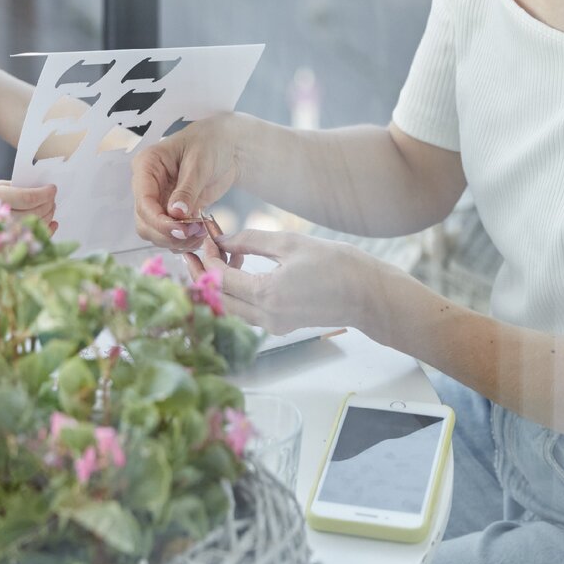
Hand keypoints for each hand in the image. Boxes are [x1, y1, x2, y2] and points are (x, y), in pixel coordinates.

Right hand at [0, 180, 56, 247]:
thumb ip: (17, 188)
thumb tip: (42, 191)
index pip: (30, 197)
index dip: (46, 193)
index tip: (52, 189)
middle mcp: (1, 218)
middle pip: (36, 214)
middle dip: (49, 205)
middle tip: (52, 199)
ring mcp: (2, 236)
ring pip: (35, 228)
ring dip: (48, 218)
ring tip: (49, 210)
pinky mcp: (3, 250)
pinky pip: (30, 243)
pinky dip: (44, 234)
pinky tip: (50, 225)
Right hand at [131, 113, 241, 250]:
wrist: (226, 146)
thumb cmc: (210, 143)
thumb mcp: (199, 163)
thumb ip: (187, 189)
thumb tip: (175, 213)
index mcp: (146, 166)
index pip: (143, 201)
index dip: (159, 221)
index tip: (181, 230)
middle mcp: (147, 186)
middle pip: (145, 222)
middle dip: (168, 234)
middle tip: (195, 234)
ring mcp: (159, 201)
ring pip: (154, 233)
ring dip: (176, 241)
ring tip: (200, 234)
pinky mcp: (171, 212)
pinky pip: (169, 234)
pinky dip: (183, 241)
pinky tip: (199, 235)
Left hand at [184, 229, 387, 334]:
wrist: (369, 295)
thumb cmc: (338, 266)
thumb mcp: (290, 244)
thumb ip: (251, 241)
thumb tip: (222, 239)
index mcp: (267, 296)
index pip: (219, 279)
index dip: (207, 258)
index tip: (207, 238)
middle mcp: (266, 318)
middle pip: (218, 299)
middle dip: (202, 274)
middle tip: (193, 251)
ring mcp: (273, 326)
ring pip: (230, 307)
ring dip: (218, 283)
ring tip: (217, 255)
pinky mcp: (280, 326)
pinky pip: (246, 311)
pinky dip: (236, 291)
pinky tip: (239, 268)